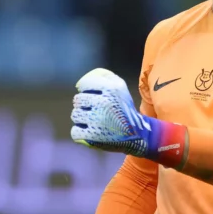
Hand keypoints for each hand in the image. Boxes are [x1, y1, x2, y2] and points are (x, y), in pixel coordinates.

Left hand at [70, 68, 187, 168]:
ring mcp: (98, 120)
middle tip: (90, 109)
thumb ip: (105, 77)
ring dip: (80, 118)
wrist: (137, 134)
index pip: (84, 84)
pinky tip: (86, 131)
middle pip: (77, 100)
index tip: (88, 94)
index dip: (84, 89)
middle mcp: (104, 103)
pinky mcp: (93, 136)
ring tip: (90, 121)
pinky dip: (79, 132)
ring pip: (75, 115)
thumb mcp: (120, 87)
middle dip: (82, 105)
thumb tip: (83, 79)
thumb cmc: (124, 109)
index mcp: (111, 89)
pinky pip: (75, 131)